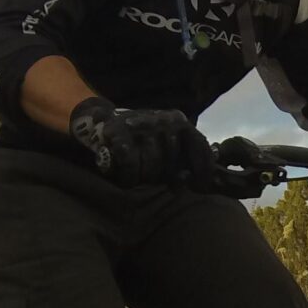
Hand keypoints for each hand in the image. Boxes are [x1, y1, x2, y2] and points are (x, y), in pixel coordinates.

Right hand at [69, 98, 217, 188]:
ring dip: (143, 178)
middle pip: (172, 166)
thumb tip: (190, 182)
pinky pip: (132, 171)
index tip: (201, 187)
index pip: (199, 147)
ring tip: (136, 170)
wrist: (104, 120)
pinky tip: (125, 174)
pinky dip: (128, 178)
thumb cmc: (142, 140)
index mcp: (179, 122)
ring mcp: (142, 127)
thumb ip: (182, 160)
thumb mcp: (167, 143)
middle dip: (162, 176)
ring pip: (151, 171)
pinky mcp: (119, 135)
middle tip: (150, 173)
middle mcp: (163, 122)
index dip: (202, 170)